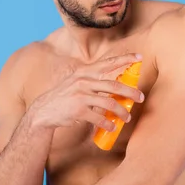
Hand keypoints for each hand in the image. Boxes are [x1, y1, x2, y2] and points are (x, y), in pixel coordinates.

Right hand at [27, 53, 144, 131]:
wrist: (43, 111)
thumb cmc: (66, 96)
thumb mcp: (78, 82)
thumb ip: (94, 80)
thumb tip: (118, 84)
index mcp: (85, 72)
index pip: (109, 63)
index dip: (125, 59)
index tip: (140, 57)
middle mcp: (83, 81)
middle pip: (115, 86)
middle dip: (131, 92)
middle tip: (141, 98)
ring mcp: (80, 96)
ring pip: (110, 104)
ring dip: (122, 112)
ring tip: (127, 118)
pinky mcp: (78, 111)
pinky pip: (99, 118)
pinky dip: (108, 124)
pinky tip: (112, 127)